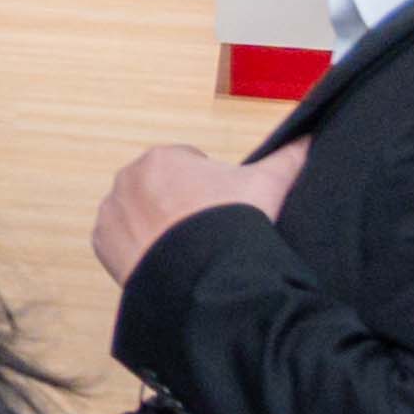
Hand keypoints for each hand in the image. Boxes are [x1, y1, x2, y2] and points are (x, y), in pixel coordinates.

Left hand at [93, 137, 308, 286]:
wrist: (204, 276)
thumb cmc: (234, 224)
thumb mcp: (269, 184)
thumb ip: (291, 156)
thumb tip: (312, 137)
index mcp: (163, 157)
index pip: (189, 167)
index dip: (211, 190)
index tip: (222, 212)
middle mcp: (128, 177)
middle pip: (161, 191)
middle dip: (181, 207)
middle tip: (207, 233)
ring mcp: (111, 210)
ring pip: (140, 215)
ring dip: (158, 228)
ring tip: (188, 251)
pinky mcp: (101, 242)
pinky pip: (119, 241)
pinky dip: (138, 250)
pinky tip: (166, 261)